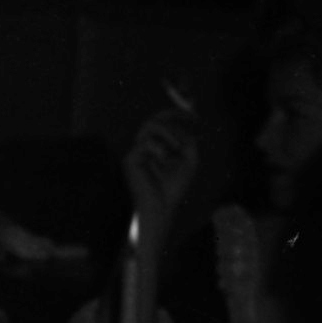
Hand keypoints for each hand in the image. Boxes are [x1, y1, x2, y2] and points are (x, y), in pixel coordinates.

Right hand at [121, 103, 202, 235]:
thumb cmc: (174, 187)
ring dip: (167, 132)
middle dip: (172, 118)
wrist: (161, 208)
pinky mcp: (130, 160)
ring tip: (176, 147)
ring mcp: (136, 152)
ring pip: (149, 126)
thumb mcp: (189, 160)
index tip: (192, 115)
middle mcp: (144, 147)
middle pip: (153, 119)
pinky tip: (164, 159)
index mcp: (157, 146)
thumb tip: (182, 126)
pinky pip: (145, 142)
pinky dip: (159, 148)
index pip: (161, 122)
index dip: (176, 114)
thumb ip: (188, 140)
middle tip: (186, 122)